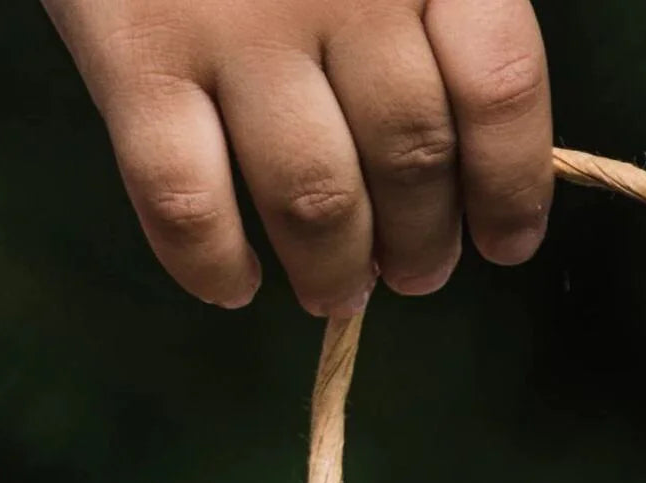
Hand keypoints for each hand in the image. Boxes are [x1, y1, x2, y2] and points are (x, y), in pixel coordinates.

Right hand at [43, 0, 553, 315]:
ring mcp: (234, 25)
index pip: (499, 86)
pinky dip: (209, 262)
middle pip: (409, 154)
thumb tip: (475, 146)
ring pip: (309, 195)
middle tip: (413, 273)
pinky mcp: (133, 52)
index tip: (507, 243)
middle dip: (422, 243)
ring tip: (335, 291)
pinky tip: (232, 283)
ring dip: (332, 269)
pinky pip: (183, 196)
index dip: (512, 185)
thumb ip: (444, 1)